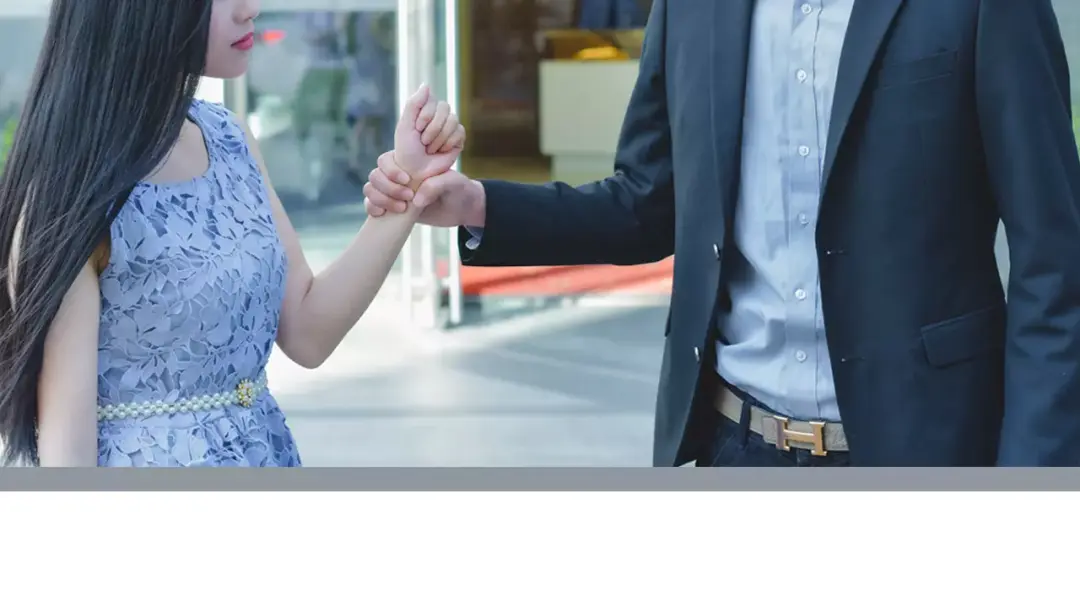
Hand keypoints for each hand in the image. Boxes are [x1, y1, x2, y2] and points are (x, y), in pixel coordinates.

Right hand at [364, 157, 484, 227]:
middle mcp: (398, 176)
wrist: (462, 208)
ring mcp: (393, 192)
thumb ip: (436, 185)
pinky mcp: (392, 208)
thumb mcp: (453, 182)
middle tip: (408, 197)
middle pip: (375, 175)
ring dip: (380, 198)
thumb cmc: (458, 189)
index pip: (386, 160)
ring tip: (401, 208)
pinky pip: (371, 205)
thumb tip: (415, 201)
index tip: (407, 180)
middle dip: (387, 187)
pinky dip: (372, 208)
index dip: (391, 170)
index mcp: (409, 163)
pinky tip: (382, 213)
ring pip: (371, 189)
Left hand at [393, 84, 464, 182]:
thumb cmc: (407, 150)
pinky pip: (460, 132)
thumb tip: (426, 84)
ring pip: (453, 120)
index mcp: (424, 109)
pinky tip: (441, 151)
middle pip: (445, 108)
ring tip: (430, 149)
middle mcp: (438, 115)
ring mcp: (449, 126)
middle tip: (423, 142)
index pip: (432, 100)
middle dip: (433, 128)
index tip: (416, 129)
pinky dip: (448, 143)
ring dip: (439, 138)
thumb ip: (414, 104)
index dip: (425, 116)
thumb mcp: (405, 125)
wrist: (416, 172)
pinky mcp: (458, 138)